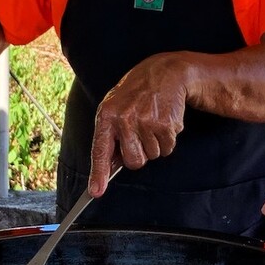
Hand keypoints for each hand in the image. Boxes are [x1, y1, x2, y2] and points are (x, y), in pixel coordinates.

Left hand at [88, 53, 186, 196]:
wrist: (165, 73)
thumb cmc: (137, 93)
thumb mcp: (115, 108)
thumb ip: (110, 136)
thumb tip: (109, 167)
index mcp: (107, 116)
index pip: (100, 151)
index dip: (98, 174)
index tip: (96, 192)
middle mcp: (124, 120)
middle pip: (133, 161)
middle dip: (139, 154)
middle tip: (141, 135)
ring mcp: (145, 122)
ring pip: (152, 156)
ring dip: (155, 144)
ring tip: (152, 122)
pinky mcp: (164, 125)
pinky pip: (167, 149)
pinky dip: (168, 140)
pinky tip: (163, 122)